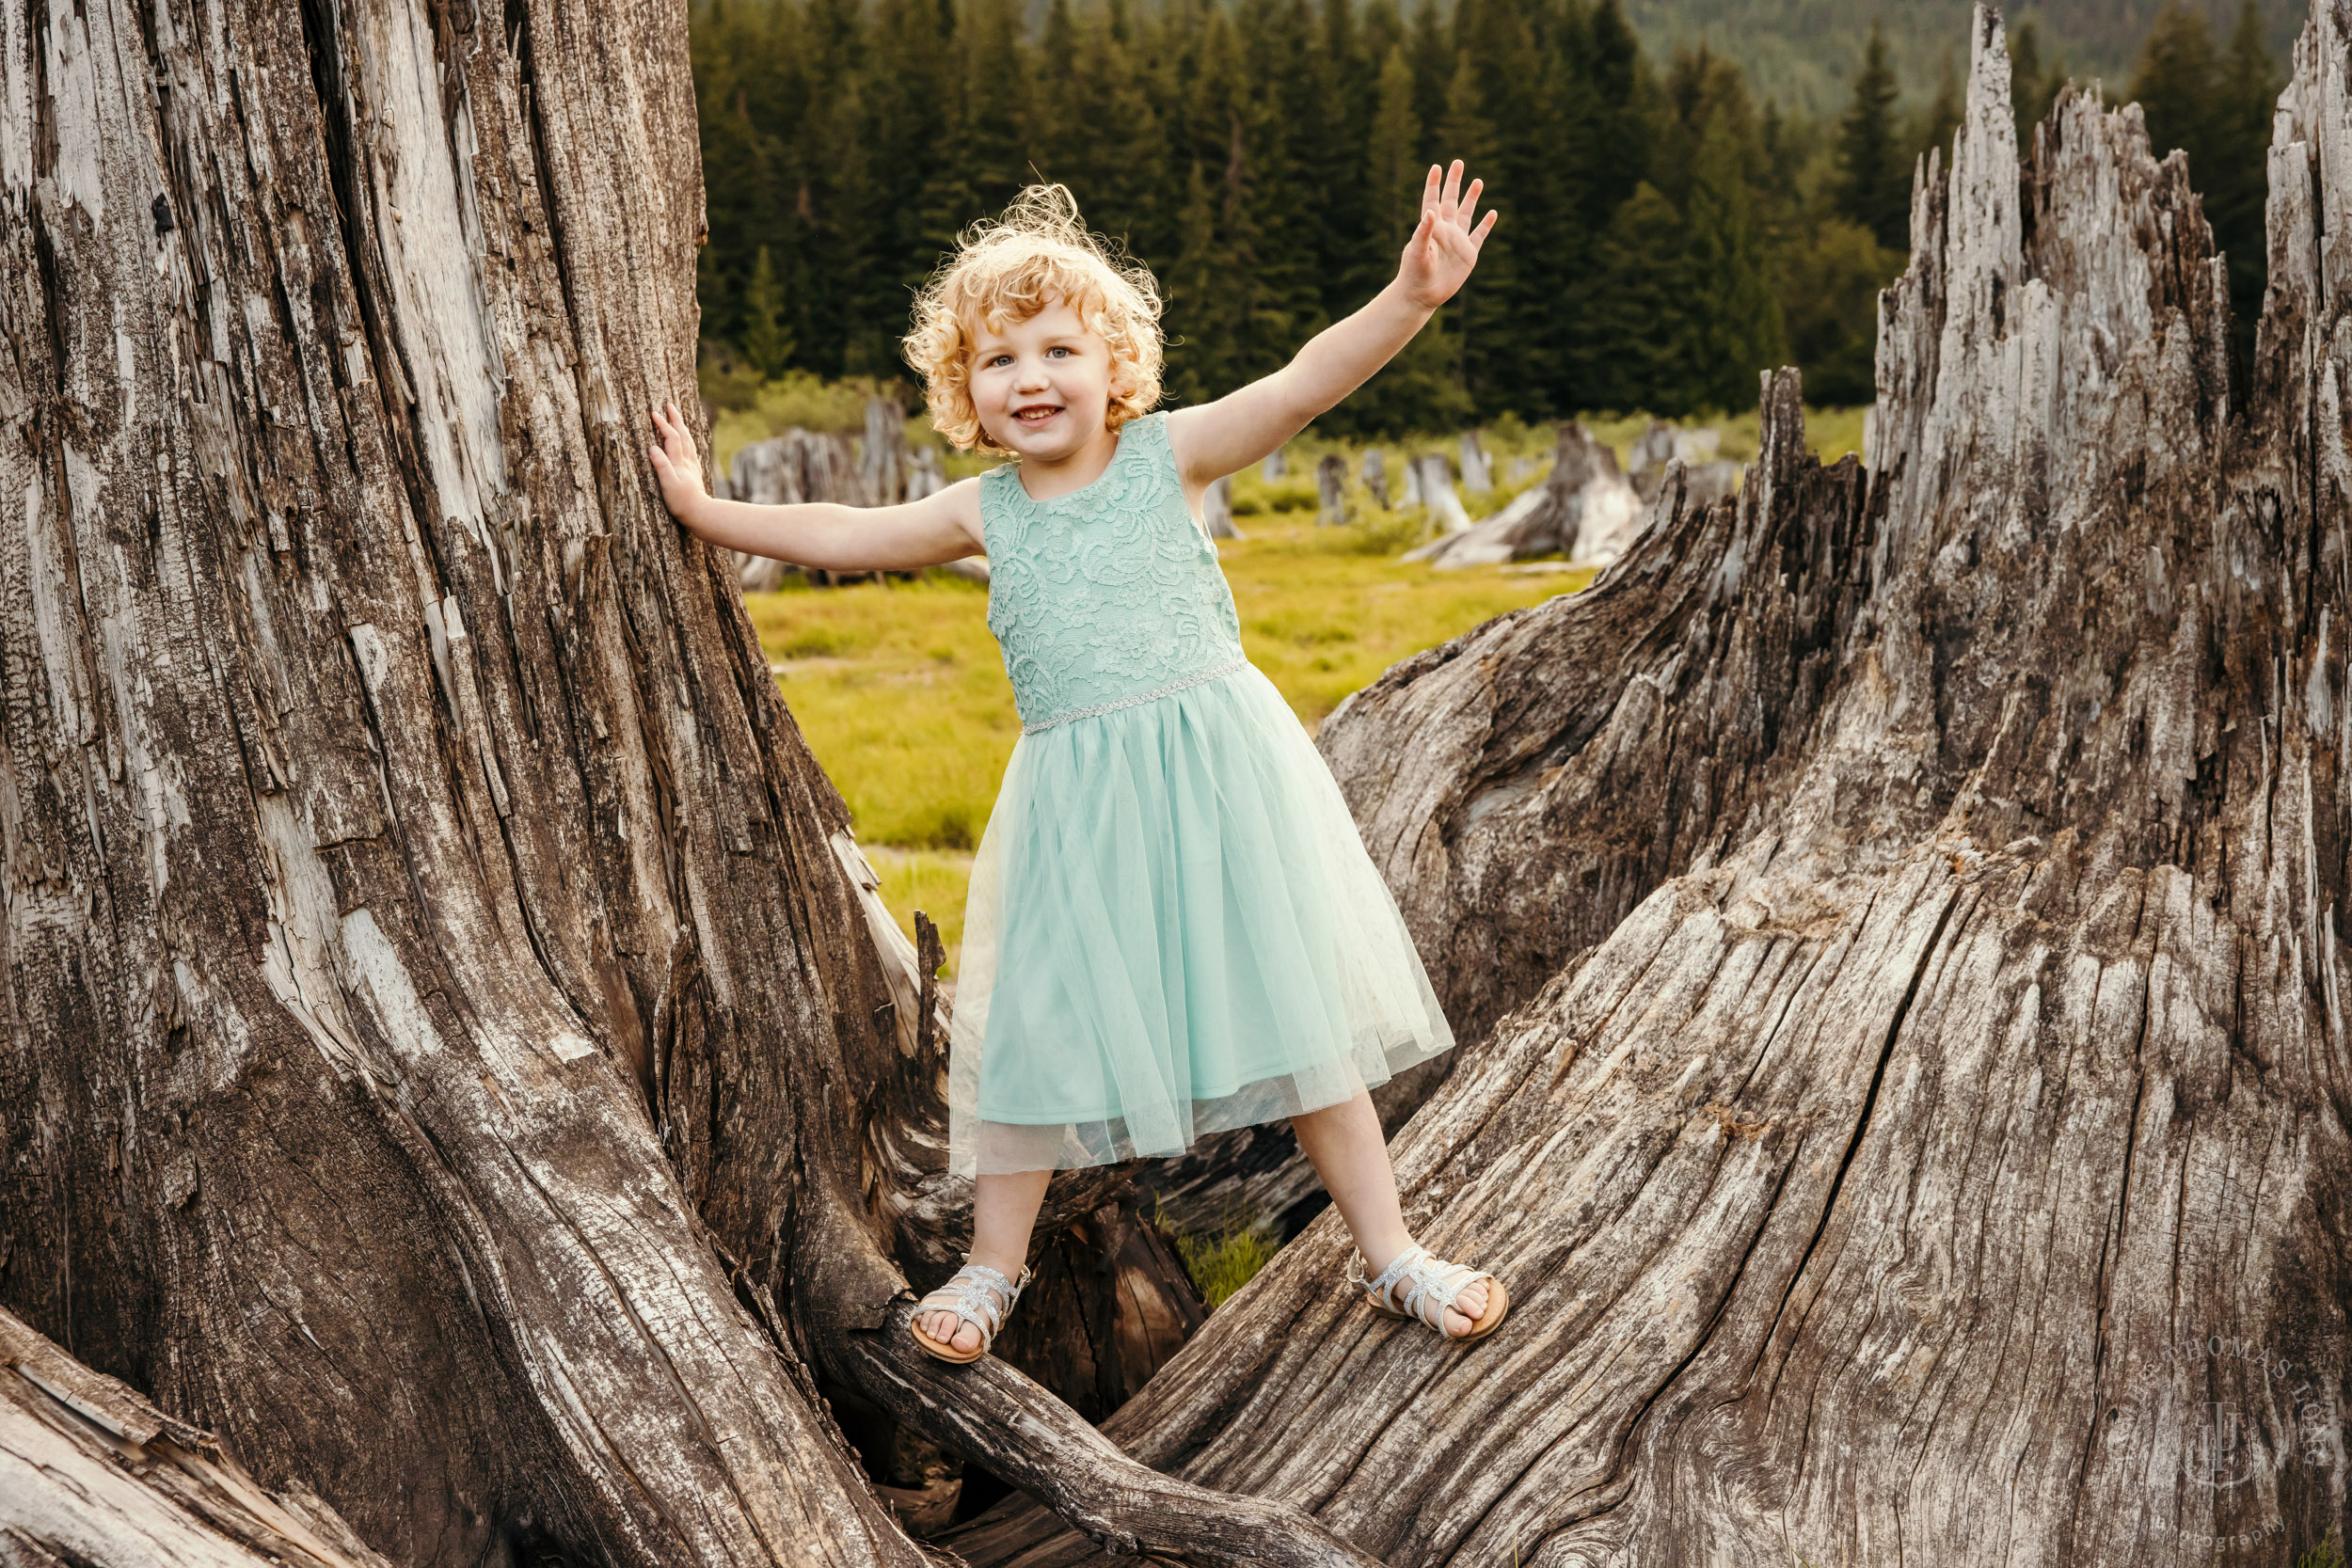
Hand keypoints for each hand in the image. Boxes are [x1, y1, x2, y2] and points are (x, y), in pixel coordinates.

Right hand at [648, 400, 708, 525]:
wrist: (700, 514)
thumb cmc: (682, 502)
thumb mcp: (667, 484)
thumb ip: (661, 465)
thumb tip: (652, 447)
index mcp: (680, 462)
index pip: (671, 437)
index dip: (663, 424)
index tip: (653, 413)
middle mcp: (688, 461)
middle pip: (683, 435)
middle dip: (676, 419)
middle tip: (670, 405)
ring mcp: (693, 466)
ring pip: (689, 441)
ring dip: (682, 428)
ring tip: (678, 419)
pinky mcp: (695, 473)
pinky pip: (692, 451)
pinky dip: (688, 441)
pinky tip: (687, 443)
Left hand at [1397, 160, 1495, 310]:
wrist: (1422, 295)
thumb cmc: (1414, 273)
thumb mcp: (1417, 251)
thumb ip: (1424, 231)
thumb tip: (1431, 211)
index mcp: (1430, 227)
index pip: (1432, 200)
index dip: (1434, 184)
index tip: (1437, 167)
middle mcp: (1445, 230)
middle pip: (1451, 200)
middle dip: (1454, 182)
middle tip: (1458, 163)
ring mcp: (1457, 241)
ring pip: (1466, 214)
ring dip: (1472, 198)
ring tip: (1478, 181)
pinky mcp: (1468, 254)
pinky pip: (1479, 236)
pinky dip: (1486, 225)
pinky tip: (1492, 213)